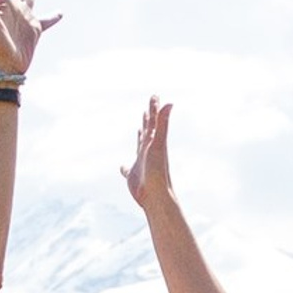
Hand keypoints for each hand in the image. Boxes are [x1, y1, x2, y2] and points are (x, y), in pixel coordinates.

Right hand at [123, 98, 174, 215]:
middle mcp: (148, 151)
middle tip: (147, 109)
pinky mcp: (133, 176)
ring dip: (139, 138)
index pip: (153, 122)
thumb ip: (162, 124)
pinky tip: (122, 167)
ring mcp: (140, 163)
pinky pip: (127, 169)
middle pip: (147, 131)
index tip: (155, 96)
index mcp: (153, 143)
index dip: (154, 109)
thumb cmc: (158, 170)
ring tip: (138, 131)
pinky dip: (124, 167)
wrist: (156, 195)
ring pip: (139, 147)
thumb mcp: (158, 143)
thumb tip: (170, 103)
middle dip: (147, 119)